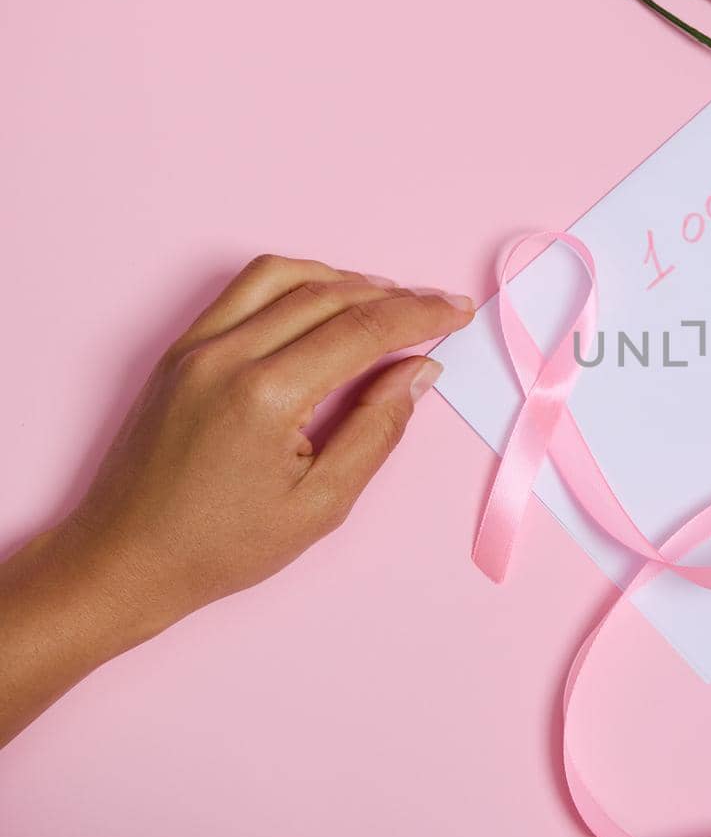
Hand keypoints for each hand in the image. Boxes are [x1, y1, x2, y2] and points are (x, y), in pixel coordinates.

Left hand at [53, 254, 473, 637]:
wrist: (124, 560)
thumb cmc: (222, 546)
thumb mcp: (321, 505)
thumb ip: (378, 430)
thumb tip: (419, 371)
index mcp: (266, 396)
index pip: (362, 329)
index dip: (421, 314)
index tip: (460, 311)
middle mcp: (227, 355)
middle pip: (330, 295)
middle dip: (395, 296)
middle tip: (439, 308)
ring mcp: (195, 346)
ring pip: (285, 276)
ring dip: (344, 280)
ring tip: (386, 303)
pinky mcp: (179, 350)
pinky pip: (245, 290)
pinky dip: (296, 284)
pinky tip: (324, 305)